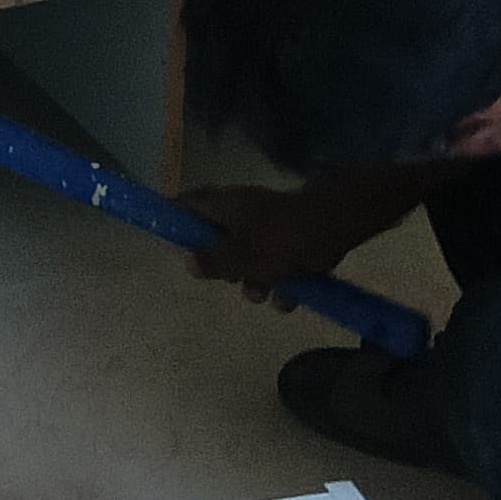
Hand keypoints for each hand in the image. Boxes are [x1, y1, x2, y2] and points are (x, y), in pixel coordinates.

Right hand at [180, 185, 344, 301]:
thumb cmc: (280, 237)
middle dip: (225, 267)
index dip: (177, 217)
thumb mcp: (242, 255)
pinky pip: (275, 271)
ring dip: (255, 284)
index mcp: (226, 206)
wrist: (331, 230)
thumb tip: (188, 263)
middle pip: (219, 241)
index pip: (191, 203)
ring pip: (249, 262)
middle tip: (230, 277)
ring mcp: (268, 232)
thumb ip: (214, 261)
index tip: (169, 236)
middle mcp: (243, 216)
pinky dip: (281, 285)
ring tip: (264, 293)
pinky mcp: (289, 247)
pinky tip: (288, 296)